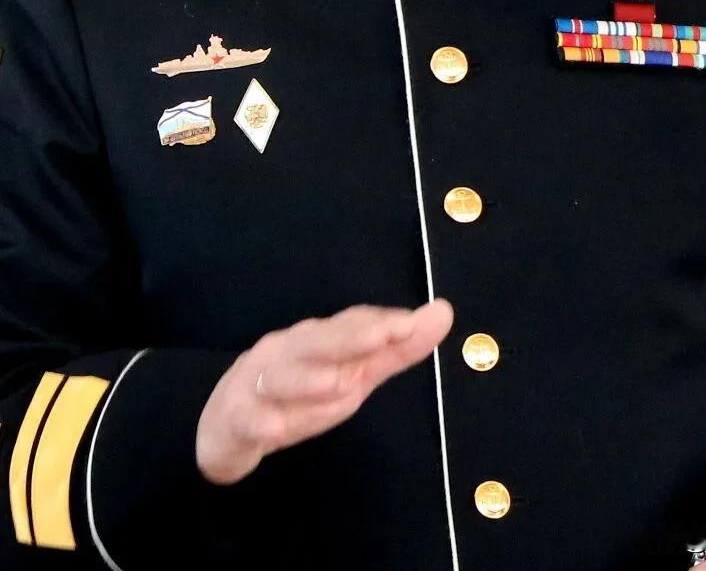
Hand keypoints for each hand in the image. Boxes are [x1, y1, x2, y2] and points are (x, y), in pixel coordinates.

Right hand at [196, 299, 453, 484]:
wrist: (226, 428)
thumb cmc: (299, 393)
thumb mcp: (351, 374)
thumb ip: (395, 349)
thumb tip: (444, 311)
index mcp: (318, 339)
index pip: (349, 324)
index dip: (378, 323)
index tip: (410, 324)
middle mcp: (288, 352)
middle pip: (317, 340)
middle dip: (349, 337)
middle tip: (381, 336)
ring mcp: (259, 382)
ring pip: (282, 377)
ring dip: (308, 380)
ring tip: (338, 384)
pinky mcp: (236, 417)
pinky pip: (247, 418)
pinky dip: (260, 422)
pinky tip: (276, 429)